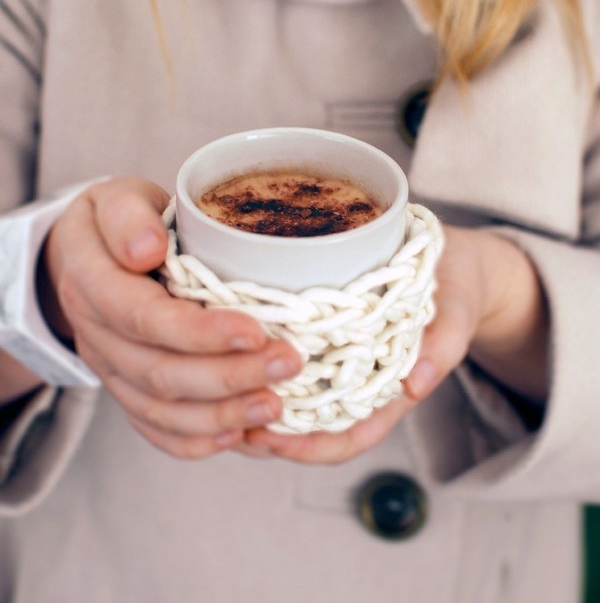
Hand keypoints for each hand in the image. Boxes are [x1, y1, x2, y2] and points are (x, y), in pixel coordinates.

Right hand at [38, 177, 302, 459]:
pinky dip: (199, 440)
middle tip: (289, 364)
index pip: (145, 317)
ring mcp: (112, 371)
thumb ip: (127, 217)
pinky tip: (241, 436)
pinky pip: (157, 430)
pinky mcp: (128, 392)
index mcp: (92, 284)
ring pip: (161, 412)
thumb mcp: (116, 198)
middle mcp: (98, 337)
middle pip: (160, 374)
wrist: (86, 258)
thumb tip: (146, 249)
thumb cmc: (119, 222)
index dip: (200, 332)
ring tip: (277, 407)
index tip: (255, 331)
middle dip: (228, 376)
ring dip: (222, 415)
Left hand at [244, 224, 548, 463]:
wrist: (452, 261)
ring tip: (217, 391)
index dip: (312, 448)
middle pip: (310, 426)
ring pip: (293, 397)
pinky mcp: (323, 332)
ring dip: (256, 402)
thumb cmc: (453, 289)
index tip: (273, 441)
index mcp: (389, 389)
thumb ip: (441, 346)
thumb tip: (416, 383)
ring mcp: (339, 359)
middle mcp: (357, 381)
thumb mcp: (454, 313)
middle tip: (226, 419)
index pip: (349, 436)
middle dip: (270, 433)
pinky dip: (261, 363)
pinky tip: (232, 351)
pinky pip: (289, 358)